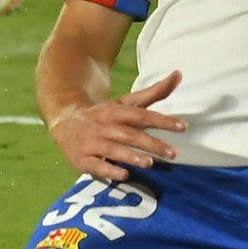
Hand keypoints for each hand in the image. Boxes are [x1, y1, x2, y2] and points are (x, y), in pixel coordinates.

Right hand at [47, 70, 187, 182]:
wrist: (65, 122)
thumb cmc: (105, 115)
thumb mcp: (126, 103)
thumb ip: (154, 92)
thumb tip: (179, 74)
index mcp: (116, 111)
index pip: (142, 115)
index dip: (162, 120)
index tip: (182, 126)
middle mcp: (104, 125)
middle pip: (130, 134)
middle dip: (151, 143)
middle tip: (173, 153)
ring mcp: (92, 142)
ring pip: (113, 149)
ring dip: (131, 156)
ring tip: (150, 163)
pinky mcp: (82, 159)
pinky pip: (96, 165)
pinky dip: (109, 169)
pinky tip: (124, 174)